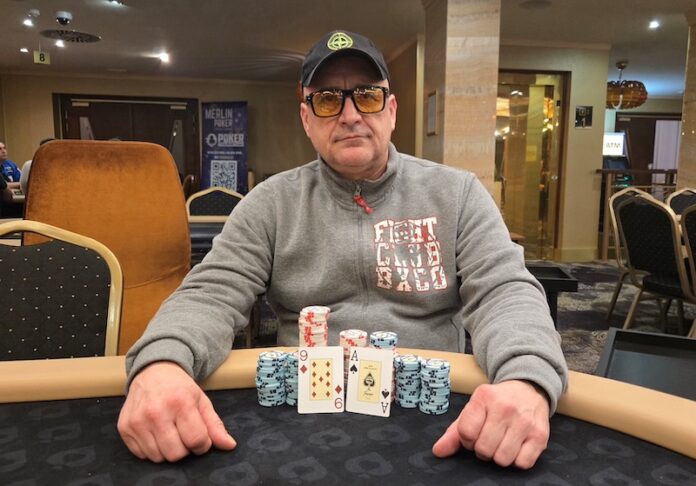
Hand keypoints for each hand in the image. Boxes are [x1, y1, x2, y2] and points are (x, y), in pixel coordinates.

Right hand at [117, 361, 236, 461]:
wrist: (153, 371)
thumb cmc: (179, 388)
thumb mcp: (201, 400)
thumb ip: (215, 425)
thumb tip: (229, 445)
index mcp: (180, 403)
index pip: (196, 441)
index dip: (202, 444)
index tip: (200, 436)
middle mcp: (156, 412)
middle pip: (176, 454)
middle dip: (185, 448)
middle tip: (184, 433)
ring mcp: (138, 421)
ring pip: (158, 457)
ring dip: (167, 449)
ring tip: (170, 431)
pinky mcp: (124, 428)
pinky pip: (141, 455)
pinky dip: (151, 448)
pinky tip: (155, 432)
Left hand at [432, 380, 549, 468]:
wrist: (529, 390)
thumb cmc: (496, 404)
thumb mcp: (473, 410)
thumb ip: (453, 432)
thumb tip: (438, 452)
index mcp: (484, 397)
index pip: (466, 432)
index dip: (467, 439)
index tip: (474, 433)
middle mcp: (505, 407)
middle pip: (483, 449)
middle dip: (483, 449)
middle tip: (489, 438)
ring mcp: (524, 421)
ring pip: (502, 459)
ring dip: (499, 456)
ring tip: (501, 442)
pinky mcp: (540, 434)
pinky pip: (523, 463)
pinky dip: (517, 460)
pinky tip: (516, 446)